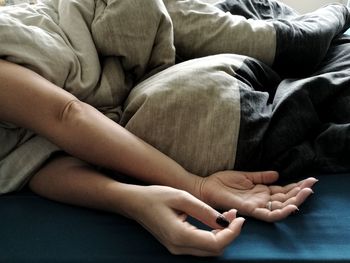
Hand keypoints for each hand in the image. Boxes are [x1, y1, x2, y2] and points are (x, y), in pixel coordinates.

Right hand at [130, 185, 244, 255]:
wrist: (134, 203)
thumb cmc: (155, 197)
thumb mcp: (182, 197)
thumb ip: (204, 210)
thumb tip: (225, 221)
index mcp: (180, 236)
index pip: (216, 243)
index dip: (232, 232)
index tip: (240, 218)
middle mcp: (179, 247)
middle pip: (214, 250)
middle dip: (229, 233)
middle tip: (235, 214)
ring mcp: (177, 248)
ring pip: (209, 249)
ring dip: (222, 234)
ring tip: (228, 215)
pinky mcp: (176, 245)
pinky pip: (200, 245)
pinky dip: (212, 235)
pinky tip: (215, 221)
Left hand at [196, 171, 316, 221]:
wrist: (207, 186)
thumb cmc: (223, 182)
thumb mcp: (246, 176)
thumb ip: (261, 176)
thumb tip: (277, 174)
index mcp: (261, 191)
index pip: (283, 191)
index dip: (296, 186)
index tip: (310, 179)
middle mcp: (262, 200)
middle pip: (286, 199)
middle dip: (300, 192)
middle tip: (313, 184)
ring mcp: (257, 205)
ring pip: (281, 207)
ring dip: (296, 201)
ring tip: (307, 192)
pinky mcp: (250, 209)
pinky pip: (268, 215)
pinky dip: (281, 212)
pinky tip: (292, 206)